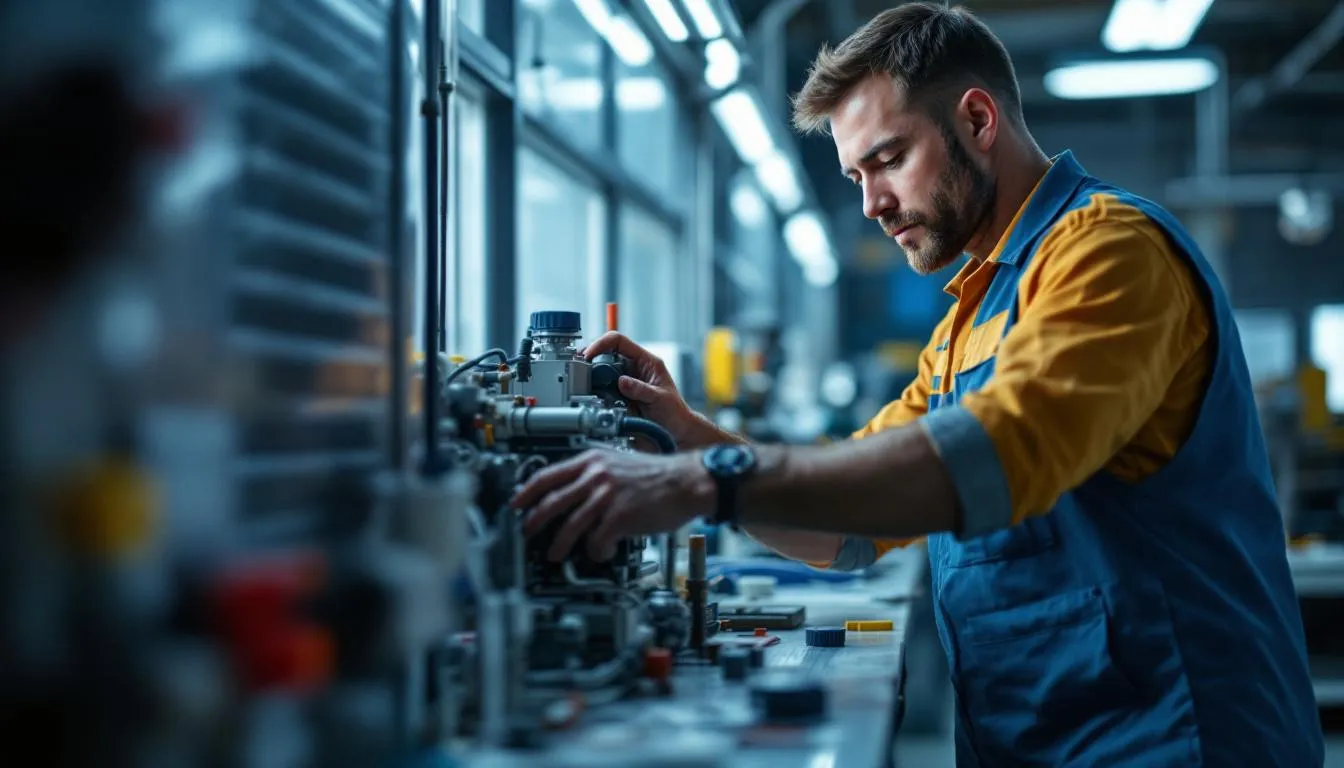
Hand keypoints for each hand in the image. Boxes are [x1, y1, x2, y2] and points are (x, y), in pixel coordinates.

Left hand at [512, 448, 714, 561]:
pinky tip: (601, 551)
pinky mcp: (620, 517)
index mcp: (593, 460)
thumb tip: (573, 492)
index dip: (526, 492)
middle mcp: (596, 475)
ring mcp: (607, 496)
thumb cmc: (659, 475)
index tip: (516, 503)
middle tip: (526, 532)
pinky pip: (597, 540)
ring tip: (555, 553)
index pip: (547, 474)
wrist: (687, 481)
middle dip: (533, 521)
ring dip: (559, 544)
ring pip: (570, 525)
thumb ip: (595, 473)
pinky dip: (596, 550)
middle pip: (551, 501)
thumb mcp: (620, 461)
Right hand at [581, 332, 699, 444]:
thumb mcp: (660, 399)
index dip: (602, 344)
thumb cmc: (674, 412)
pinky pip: (604, 387)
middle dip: (592, 358)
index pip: (619, 341)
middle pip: (607, 353)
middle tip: (580, 368)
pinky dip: (596, 389)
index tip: (589, 355)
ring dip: (592, 374)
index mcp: (646, 361)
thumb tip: (622, 381)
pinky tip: (592, 394)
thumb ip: (641, 390)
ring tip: (583, 381)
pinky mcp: (620, 393)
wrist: (676, 431)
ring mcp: (626, 380)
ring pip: (603, 370)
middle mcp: (634, 367)